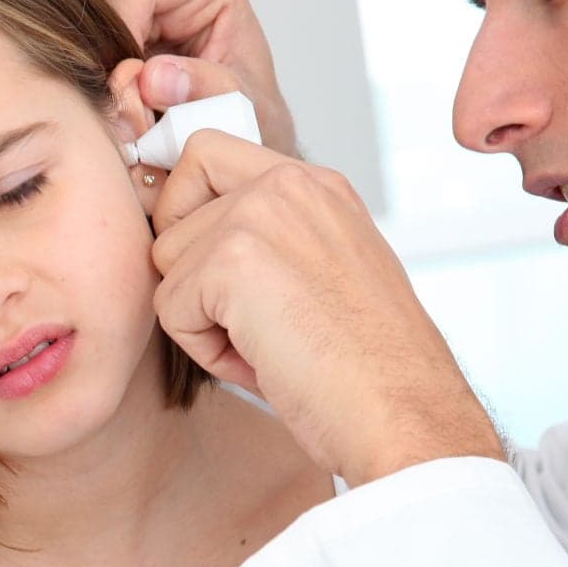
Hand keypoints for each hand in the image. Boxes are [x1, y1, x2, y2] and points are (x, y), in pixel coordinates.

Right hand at [99, 0, 296, 155]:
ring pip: (84, 28)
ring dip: (101, 77)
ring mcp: (133, 4)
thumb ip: (205, 88)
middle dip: (107, 59)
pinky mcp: (114, 34)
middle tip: (129, 112)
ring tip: (135, 120)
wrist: (247, 135)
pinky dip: (98, 88)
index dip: (119, 28)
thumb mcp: (243, 106)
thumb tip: (151, 78)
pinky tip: (124, 115)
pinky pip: (83, 54)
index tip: (123, 82)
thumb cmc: (253, 113)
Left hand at [150, 130, 502, 486]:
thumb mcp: (326, 272)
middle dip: (189, 271)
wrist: (402, 411)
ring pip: (165, 264)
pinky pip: (170, 310)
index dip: (184, 209)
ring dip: (200, 318)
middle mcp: (287, 184)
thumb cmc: (368, 366)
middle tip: (244, 316)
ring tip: (268, 346)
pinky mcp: (232, 260)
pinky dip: (206, 352)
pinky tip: (264, 362)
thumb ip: (270, 239)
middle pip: (171, 210)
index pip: (204, 155)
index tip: (204, 262)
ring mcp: (259, 215)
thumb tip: (183, 242)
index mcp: (315, 185)